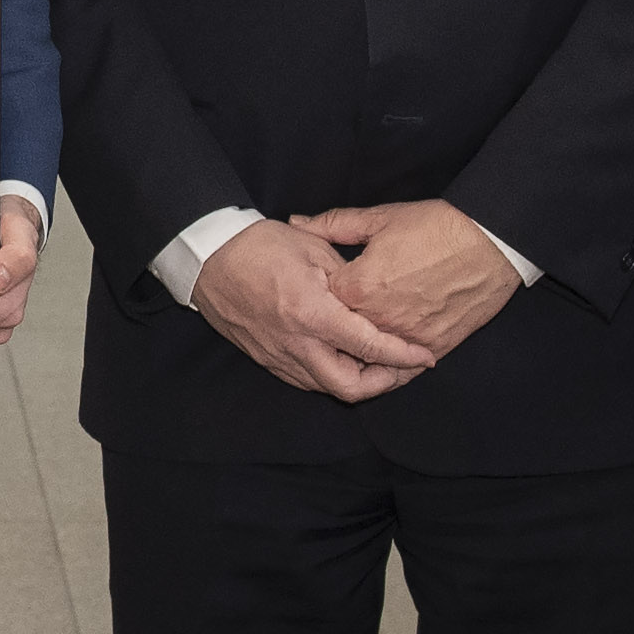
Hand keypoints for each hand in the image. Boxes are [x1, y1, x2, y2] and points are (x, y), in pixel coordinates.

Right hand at [190, 215, 440, 400]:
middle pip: (349, 387)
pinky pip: (306, 379)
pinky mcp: (266, 359)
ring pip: (326, 387)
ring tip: (376, 361)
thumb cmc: (261, 245)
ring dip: (356, 380)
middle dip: (382, 383)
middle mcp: (295, 344)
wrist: (208, 257)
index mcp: (311, 313)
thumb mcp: (314, 250)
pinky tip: (341, 356)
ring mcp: (278, 356)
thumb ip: (350, 279)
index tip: (424, 356)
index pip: (369, 347)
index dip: (403, 356)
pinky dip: (330, 374)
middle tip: (401, 367)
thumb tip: (375, 301)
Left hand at [324, 198, 523, 369]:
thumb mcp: (379, 219)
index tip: (332, 284)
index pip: (323, 301)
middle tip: (343, 312)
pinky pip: (402, 370)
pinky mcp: (431, 348)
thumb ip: (332, 225)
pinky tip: (386, 359)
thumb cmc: (435, 226)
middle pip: (342, 332)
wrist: (489, 243)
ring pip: (369, 356)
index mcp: (357, 287)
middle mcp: (376, 319)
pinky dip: (392, 367)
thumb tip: (297, 222)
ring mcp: (404, 338)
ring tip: (361, 337)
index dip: (325, 292)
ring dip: (362, 348)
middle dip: (339, 323)